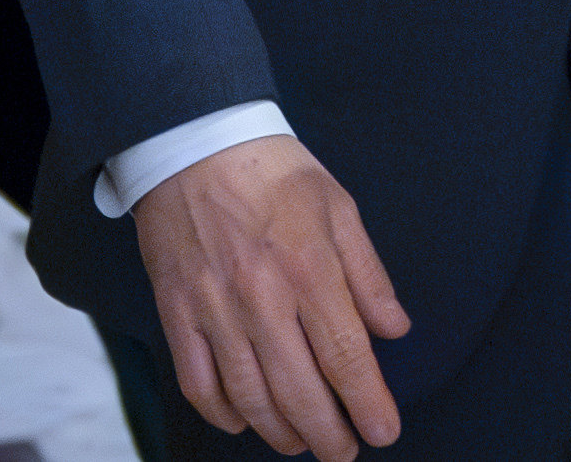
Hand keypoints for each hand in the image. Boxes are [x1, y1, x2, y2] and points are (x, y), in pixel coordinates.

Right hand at [135, 134, 409, 459]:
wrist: (193, 140)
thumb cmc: (273, 171)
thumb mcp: (339, 206)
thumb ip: (368, 274)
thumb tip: (394, 329)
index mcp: (309, 266)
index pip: (345, 354)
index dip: (367, 402)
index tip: (383, 431)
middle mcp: (261, 295)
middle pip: (299, 389)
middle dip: (327, 434)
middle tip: (344, 452)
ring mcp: (214, 307)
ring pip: (248, 396)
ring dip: (280, 432)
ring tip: (301, 442)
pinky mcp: (176, 310)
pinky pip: (197, 382)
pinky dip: (222, 413)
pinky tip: (244, 421)